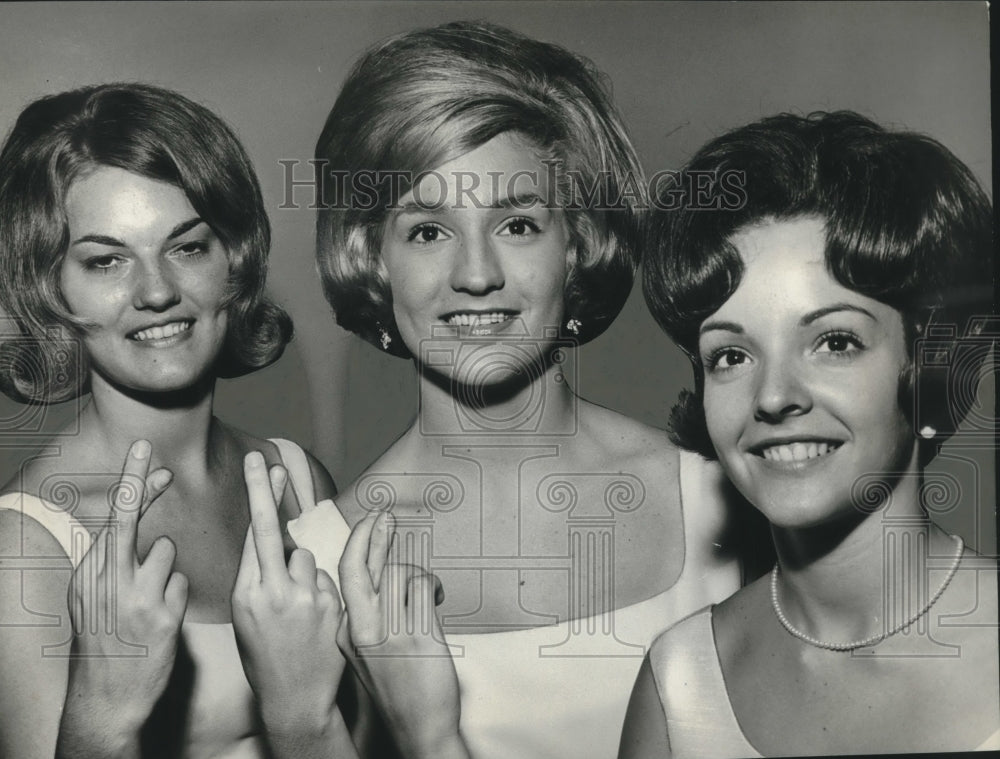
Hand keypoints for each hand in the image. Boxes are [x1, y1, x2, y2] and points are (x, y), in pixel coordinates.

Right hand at [60, 439, 186, 750]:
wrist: (106, 695)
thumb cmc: (103, 642)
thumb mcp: (91, 600)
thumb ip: (107, 563)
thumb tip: (123, 527)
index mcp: (89, 575)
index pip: (112, 519)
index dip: (134, 485)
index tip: (146, 455)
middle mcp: (107, 581)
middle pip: (127, 517)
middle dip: (137, 479)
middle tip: (147, 447)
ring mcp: (135, 598)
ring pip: (166, 552)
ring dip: (166, 570)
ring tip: (150, 603)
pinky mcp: (162, 616)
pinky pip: (182, 584)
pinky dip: (176, 596)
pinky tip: (162, 621)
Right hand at [232, 451, 346, 742]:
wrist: (294, 698)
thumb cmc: (265, 655)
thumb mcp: (246, 618)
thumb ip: (256, 578)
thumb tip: (268, 539)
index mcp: (243, 595)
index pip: (251, 536)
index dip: (259, 498)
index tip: (262, 467)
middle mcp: (269, 593)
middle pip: (270, 530)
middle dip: (264, 492)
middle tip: (268, 461)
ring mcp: (301, 598)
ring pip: (304, 557)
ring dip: (302, 572)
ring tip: (296, 608)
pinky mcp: (328, 606)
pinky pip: (325, 579)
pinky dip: (320, 590)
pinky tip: (314, 618)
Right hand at [338, 511, 467, 758]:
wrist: (419, 729)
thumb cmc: (399, 689)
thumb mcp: (370, 653)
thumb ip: (371, 617)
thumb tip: (382, 579)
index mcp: (347, 632)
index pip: (346, 577)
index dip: (357, 545)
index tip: (366, 526)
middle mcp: (361, 629)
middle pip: (360, 566)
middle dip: (371, 533)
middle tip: (383, 515)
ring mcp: (388, 631)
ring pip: (400, 574)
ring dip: (418, 572)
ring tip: (428, 589)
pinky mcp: (416, 634)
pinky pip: (423, 588)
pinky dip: (433, 585)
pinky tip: (437, 596)